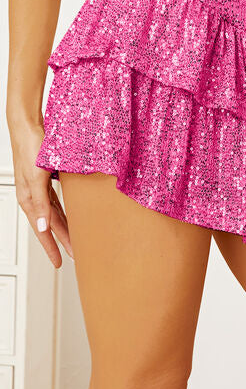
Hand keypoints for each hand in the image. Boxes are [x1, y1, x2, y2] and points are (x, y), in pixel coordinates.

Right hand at [8, 120, 73, 267]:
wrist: (27, 126)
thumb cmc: (30, 148)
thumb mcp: (37, 177)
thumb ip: (41, 203)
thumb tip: (44, 227)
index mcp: (29, 199)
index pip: (43, 230)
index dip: (51, 247)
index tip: (59, 263)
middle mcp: (33, 196)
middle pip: (51, 224)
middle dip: (62, 240)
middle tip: (76, 254)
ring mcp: (39, 187)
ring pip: (54, 212)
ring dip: (64, 226)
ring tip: (76, 238)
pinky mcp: (45, 177)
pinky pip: (55, 199)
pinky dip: (64, 209)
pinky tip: (72, 213)